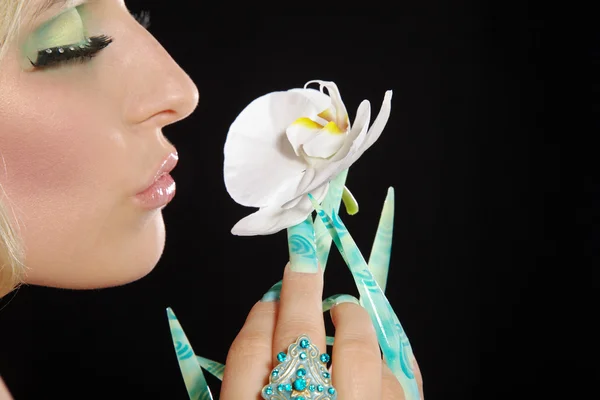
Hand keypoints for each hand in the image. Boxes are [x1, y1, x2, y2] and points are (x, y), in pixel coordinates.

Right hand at [220, 263, 423, 399]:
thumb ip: (251, 387)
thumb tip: (266, 331)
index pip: (250, 354)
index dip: (260, 318)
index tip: (269, 299)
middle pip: (299, 337)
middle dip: (302, 292)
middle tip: (304, 262)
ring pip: (356, 351)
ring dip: (350, 319)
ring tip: (343, 308)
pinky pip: (397, 380)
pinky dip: (386, 358)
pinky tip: (378, 355)